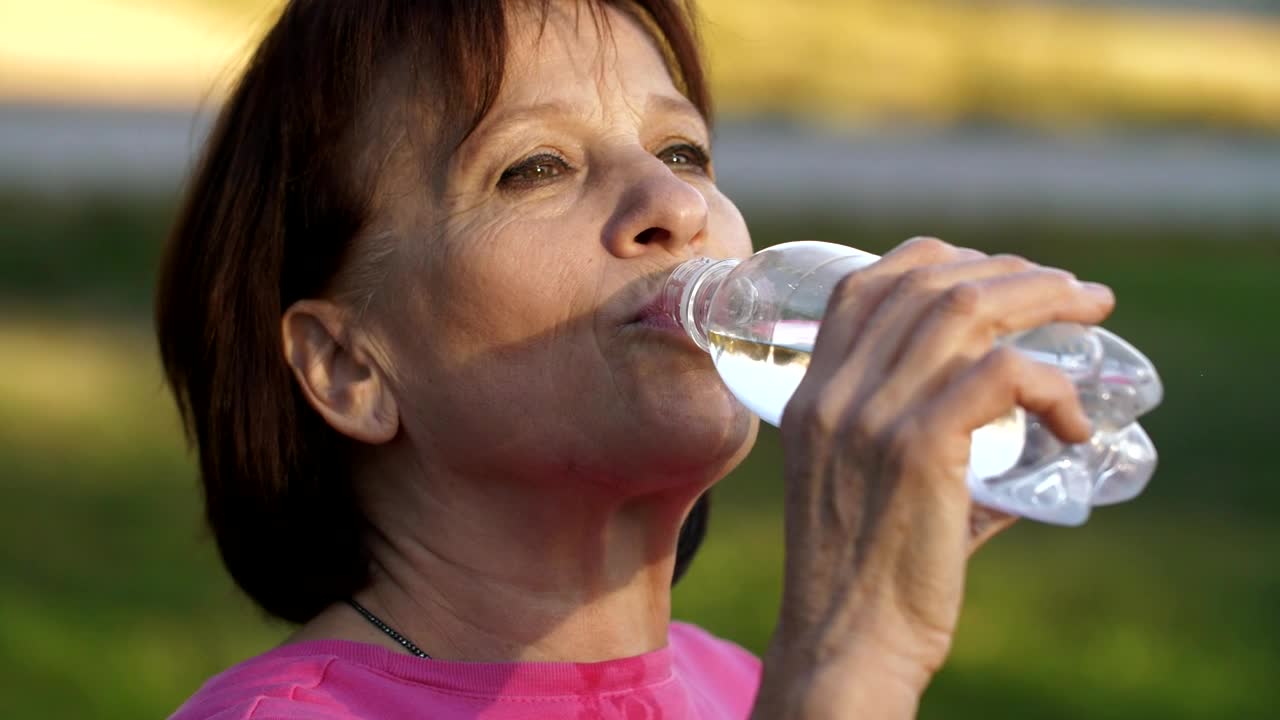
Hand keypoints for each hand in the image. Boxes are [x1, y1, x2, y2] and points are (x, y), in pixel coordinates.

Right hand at [754, 237, 1114, 717]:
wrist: (843, 641)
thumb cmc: (865, 575)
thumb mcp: (860, 484)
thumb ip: (919, 436)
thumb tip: (1022, 416)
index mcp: (811, 394)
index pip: (862, 285)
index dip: (933, 258)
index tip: (993, 272)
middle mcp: (834, 392)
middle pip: (925, 282)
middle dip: (1012, 270)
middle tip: (1071, 290)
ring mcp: (871, 415)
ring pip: (965, 309)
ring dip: (1044, 297)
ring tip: (1092, 310)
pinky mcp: (917, 448)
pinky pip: (1003, 375)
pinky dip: (1054, 386)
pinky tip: (1076, 423)